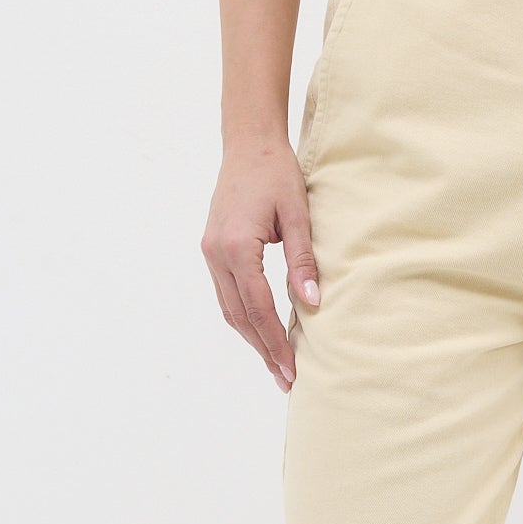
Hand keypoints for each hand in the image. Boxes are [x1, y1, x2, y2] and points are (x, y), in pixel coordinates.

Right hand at [202, 135, 318, 390]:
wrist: (248, 145)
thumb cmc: (277, 174)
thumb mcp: (298, 215)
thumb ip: (303, 261)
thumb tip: (312, 304)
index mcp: (236, 247)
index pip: (258, 308)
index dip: (275, 342)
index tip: (291, 369)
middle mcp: (216, 254)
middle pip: (239, 316)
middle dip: (262, 350)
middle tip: (285, 379)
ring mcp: (210, 253)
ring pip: (229, 309)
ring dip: (251, 337)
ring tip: (275, 363)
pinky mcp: (212, 249)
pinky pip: (226, 293)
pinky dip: (243, 316)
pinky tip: (260, 330)